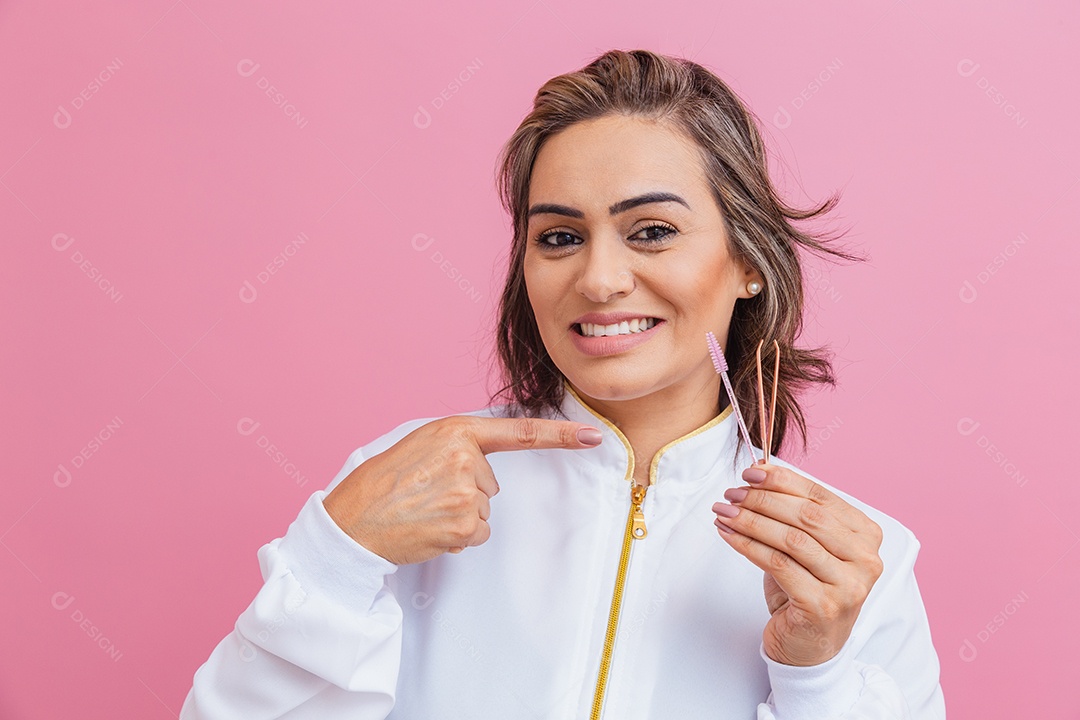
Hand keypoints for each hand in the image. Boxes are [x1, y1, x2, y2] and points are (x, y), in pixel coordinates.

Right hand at [323, 415, 603, 564]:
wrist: (350, 522)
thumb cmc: (380, 484)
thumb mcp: (418, 445)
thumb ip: (456, 446)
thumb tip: (486, 469)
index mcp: (455, 430)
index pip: (519, 432)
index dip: (561, 435)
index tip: (594, 437)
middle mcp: (466, 457)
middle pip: (490, 483)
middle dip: (464, 491)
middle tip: (423, 493)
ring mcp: (467, 492)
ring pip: (483, 510)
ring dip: (458, 515)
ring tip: (421, 511)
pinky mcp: (465, 525)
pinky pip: (477, 534)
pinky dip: (456, 536)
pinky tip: (427, 528)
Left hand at [711, 462, 883, 665]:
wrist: (810, 648)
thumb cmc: (806, 590)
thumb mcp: (805, 546)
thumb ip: (792, 511)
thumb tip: (761, 471)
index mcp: (867, 536)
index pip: (821, 497)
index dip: (783, 480)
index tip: (751, 472)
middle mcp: (865, 560)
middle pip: (807, 516)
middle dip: (763, 499)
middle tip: (732, 493)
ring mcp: (847, 585)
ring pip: (791, 539)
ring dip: (750, 520)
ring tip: (724, 511)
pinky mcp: (822, 606)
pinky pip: (777, 564)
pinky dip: (747, 545)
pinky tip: (728, 534)